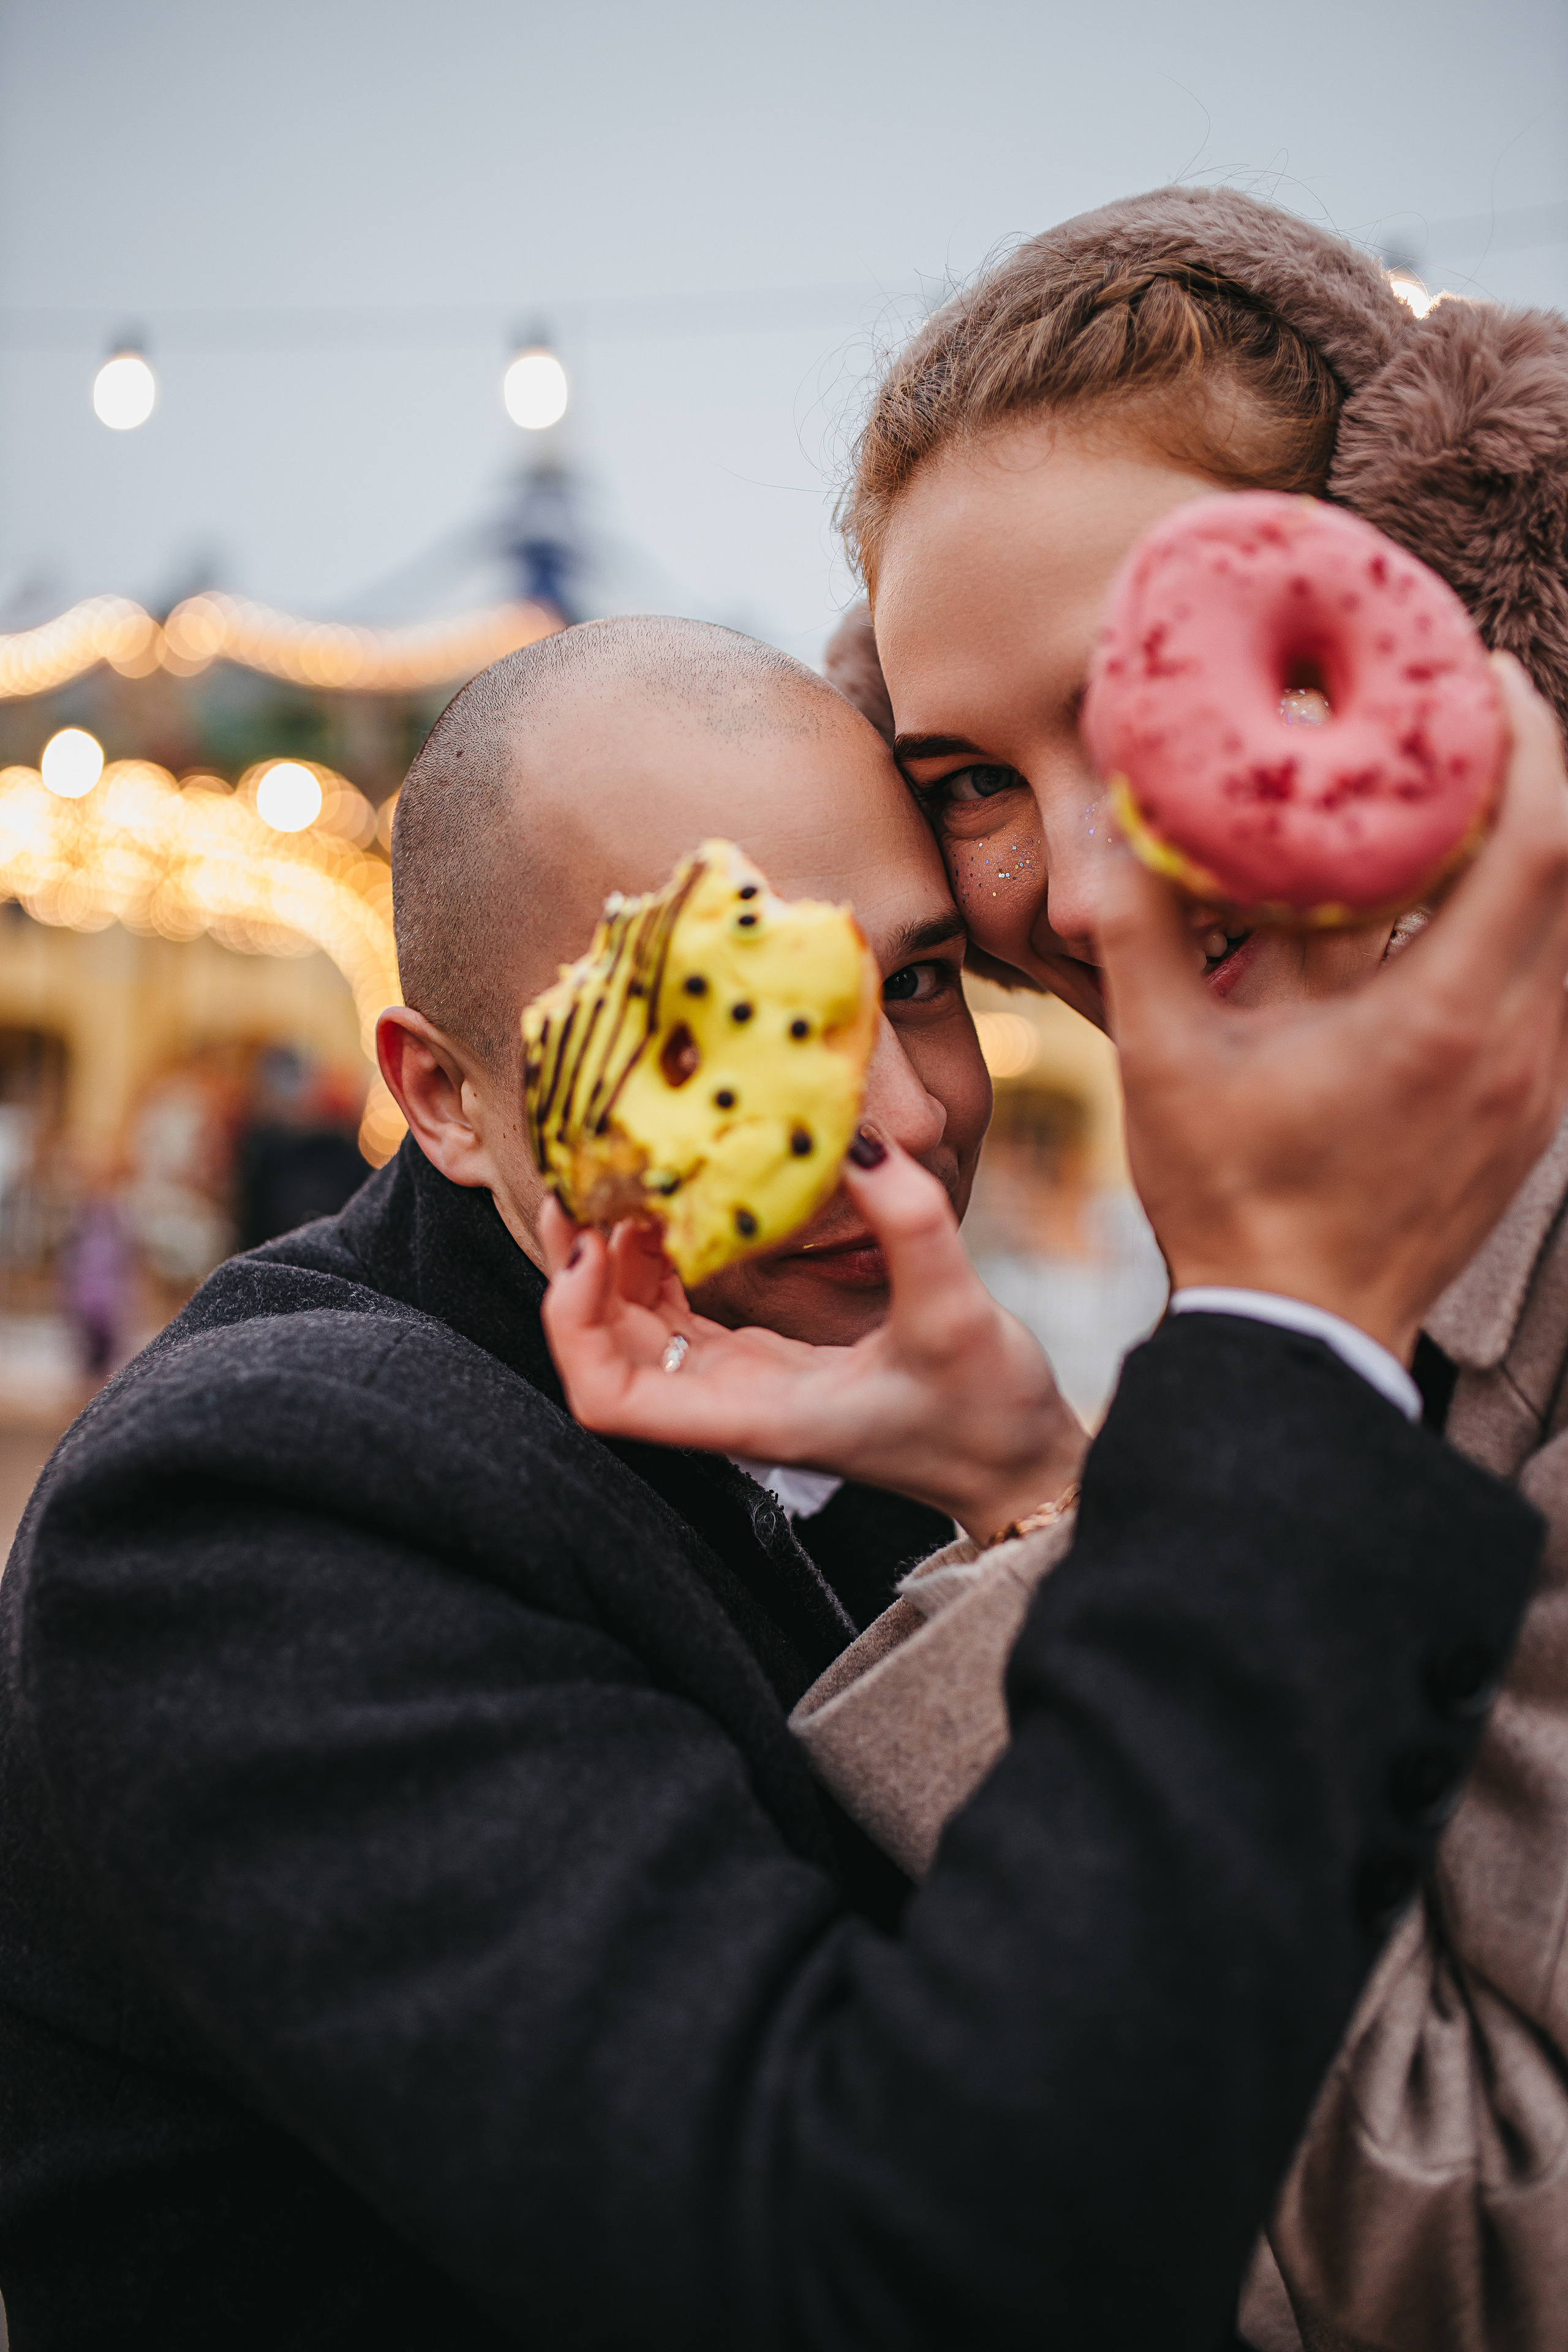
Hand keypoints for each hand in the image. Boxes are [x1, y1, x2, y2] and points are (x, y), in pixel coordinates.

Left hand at [538, 1140, 1086, 1542]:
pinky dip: (666, 1267)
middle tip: (585, 1184)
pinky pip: (689, 1317)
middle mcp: (731, 1408)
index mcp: (752, 1415)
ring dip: (617, 1266)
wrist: (1020, 1466)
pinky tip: (681, 1209)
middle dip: (578, 1275)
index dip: (571, 1326)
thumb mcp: (958, 1312)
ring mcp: (745, 1387)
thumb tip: (859, 1142)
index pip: (609, 1399)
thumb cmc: (987, 1413)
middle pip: (606, 1355)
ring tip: (627, 1184)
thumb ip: (912, 1225)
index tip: (584, 1245)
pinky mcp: (768, 1367)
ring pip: (642, 1333)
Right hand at [1100, 655, 1567, 1360]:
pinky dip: (1522, 924)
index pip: (1539, 841)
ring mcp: (1533, 1087)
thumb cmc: (1231, 1202)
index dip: (1526, 739)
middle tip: (1465, 715)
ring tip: (1457, 800)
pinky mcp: (1529, 1117)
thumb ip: (1142, 934)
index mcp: (1440, 1020)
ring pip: (1567, 928)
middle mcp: (1514, 1046)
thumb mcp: (1166, 1063)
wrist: (1296, 1338)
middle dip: (1531, 774)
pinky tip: (1456, 909)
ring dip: (1529, 850)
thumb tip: (1115, 826)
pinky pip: (1552, 986)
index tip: (1481, 674)